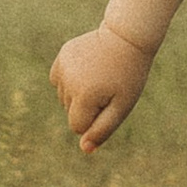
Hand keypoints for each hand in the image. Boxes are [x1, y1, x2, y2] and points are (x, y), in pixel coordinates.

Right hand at [51, 19, 153, 154]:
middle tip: (107, 87)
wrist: (127, 37)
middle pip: (70, 112)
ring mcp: (63, 67)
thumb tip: (84, 149)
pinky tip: (86, 70)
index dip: (95, 119)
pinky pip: (58, 80)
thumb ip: (102, 130)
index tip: (109, 103)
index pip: (77, 127)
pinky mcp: (62, 55)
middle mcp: (68, 82)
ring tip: (99, 76)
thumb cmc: (128, 76)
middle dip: (87, 106)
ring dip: (79, 93)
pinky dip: (70, 80)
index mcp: (84, 96)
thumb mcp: (122, 107)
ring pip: (64, 97)